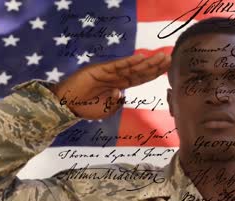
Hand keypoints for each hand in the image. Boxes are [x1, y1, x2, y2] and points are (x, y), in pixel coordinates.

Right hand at [51, 53, 170, 119]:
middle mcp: (116, 78)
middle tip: (170, 57)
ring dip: (147, 62)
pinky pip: (117, 66)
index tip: (167, 67)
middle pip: (140, 71)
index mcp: (119, 86)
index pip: (140, 78)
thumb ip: (116, 104)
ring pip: (132, 67)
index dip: (154, 73)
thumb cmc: (85, 108)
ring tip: (161, 57)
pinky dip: (129, 62)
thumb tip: (121, 94)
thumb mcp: (106, 110)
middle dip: (155, 65)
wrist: (65, 106)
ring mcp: (108, 73)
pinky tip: (141, 58)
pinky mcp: (99, 70)